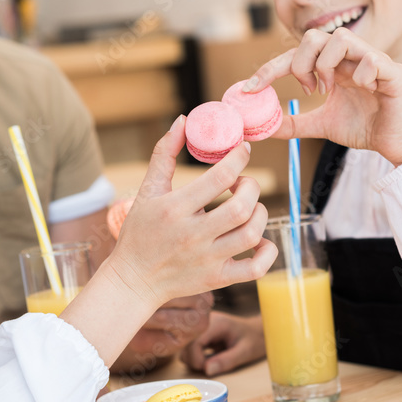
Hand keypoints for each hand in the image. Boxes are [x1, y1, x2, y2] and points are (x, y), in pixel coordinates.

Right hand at [63, 116, 276, 366]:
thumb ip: (165, 154)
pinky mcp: (217, 279)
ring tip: (248, 207)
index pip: (219, 177)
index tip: (243, 149)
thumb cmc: (141, 231)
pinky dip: (267, 252)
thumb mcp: (147, 190)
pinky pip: (255, 269)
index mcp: (174, 209)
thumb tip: (184, 120)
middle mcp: (193, 235)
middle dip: (251, 186)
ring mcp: (207, 259)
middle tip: (243, 183)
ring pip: (252, 233)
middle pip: (242, 206)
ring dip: (260, 213)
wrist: (134, 280)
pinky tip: (259, 239)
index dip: (239, 157)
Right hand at [181, 311, 264, 376]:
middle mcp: (204, 322)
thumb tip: (206, 370)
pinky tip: (209, 358)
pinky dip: (196, 357)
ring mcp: (201, 327)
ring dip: (194, 359)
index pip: (193, 341)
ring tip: (212, 361)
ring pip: (185, 346)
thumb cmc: (256, 340)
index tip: (207, 369)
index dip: (196, 359)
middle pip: (185, 343)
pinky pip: (189, 347)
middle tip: (211, 366)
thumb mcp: (245, 352)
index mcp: (215, 323)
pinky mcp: (200, 334)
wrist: (260, 332)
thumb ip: (227, 360)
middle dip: (194, 359)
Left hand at [244, 28, 401, 164]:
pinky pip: (372, 58)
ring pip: (342, 38)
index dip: (271, 68)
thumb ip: (294, 123)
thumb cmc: (364, 128)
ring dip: (327, 64)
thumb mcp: (321, 124)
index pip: (297, 54)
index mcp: (334, 66)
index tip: (250, 88)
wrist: (395, 145)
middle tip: (306, 89)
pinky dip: (361, 74)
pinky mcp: (394, 72)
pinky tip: (363, 91)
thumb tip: (263, 128)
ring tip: (330, 89)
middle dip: (300, 63)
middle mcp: (351, 57)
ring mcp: (373, 60)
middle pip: (315, 35)